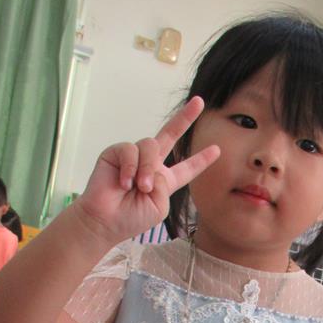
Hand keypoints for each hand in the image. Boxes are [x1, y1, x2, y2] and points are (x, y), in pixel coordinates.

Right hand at [74, 97, 219, 245]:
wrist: (105, 221)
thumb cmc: (131, 218)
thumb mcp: (159, 206)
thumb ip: (165, 183)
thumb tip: (154, 163)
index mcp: (165, 181)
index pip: (186, 168)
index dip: (201, 160)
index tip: (217, 150)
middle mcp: (151, 165)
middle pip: (170, 135)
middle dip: (185, 118)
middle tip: (199, 102)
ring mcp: (133, 157)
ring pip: (150, 145)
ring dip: (147, 168)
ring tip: (139, 187)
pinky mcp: (115, 153)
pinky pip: (130, 150)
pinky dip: (130, 167)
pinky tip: (124, 183)